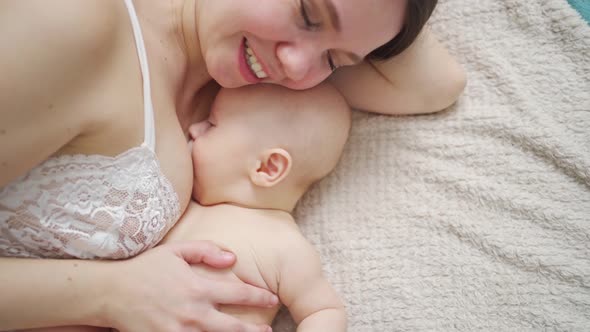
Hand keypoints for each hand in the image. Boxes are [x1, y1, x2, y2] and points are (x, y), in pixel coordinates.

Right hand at [102, 241, 276, 331]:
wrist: (111, 292)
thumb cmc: (145, 269)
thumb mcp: (176, 250)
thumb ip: (206, 250)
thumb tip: (233, 258)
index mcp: (198, 287)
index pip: (239, 293)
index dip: (259, 296)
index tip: (272, 298)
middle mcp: (193, 312)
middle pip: (234, 327)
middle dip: (255, 330)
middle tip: (268, 331)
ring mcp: (180, 331)